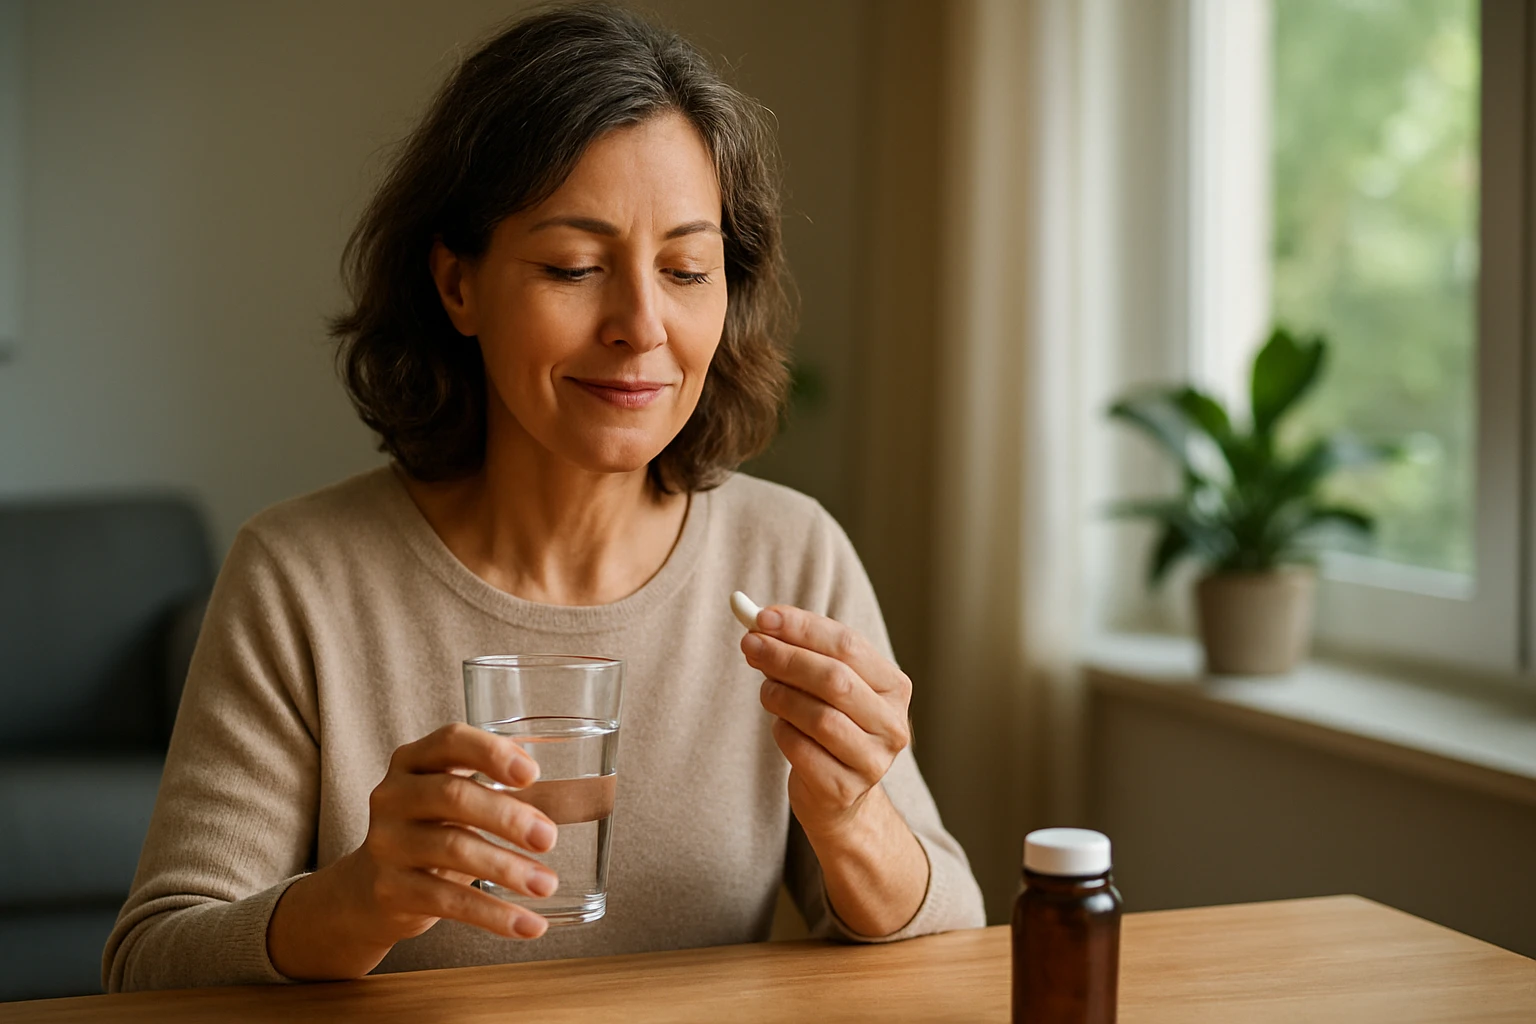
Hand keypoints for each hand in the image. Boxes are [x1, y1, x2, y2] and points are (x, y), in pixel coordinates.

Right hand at [269, 722, 557, 978]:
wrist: (369, 890)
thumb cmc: (432, 831)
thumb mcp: (453, 800)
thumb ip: (495, 787)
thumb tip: (573, 796)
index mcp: (413, 760)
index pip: (450, 740)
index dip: (492, 753)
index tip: (533, 774)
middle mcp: (393, 795)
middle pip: (454, 796)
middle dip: (508, 817)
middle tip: (549, 838)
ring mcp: (387, 842)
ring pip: (453, 849)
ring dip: (508, 868)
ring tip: (547, 884)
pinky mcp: (390, 888)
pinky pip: (448, 900)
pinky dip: (494, 914)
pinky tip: (529, 926)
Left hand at [740, 606, 913, 841]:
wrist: (838, 794)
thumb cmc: (829, 722)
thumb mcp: (824, 683)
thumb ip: (800, 649)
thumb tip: (758, 620)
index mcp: (895, 687)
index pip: (848, 645)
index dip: (803, 628)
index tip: (762, 617)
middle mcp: (892, 724)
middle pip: (835, 679)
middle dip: (786, 657)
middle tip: (750, 645)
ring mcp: (873, 761)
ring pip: (819, 717)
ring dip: (781, 696)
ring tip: (766, 690)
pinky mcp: (844, 789)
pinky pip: (802, 750)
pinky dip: (782, 732)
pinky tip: (781, 727)